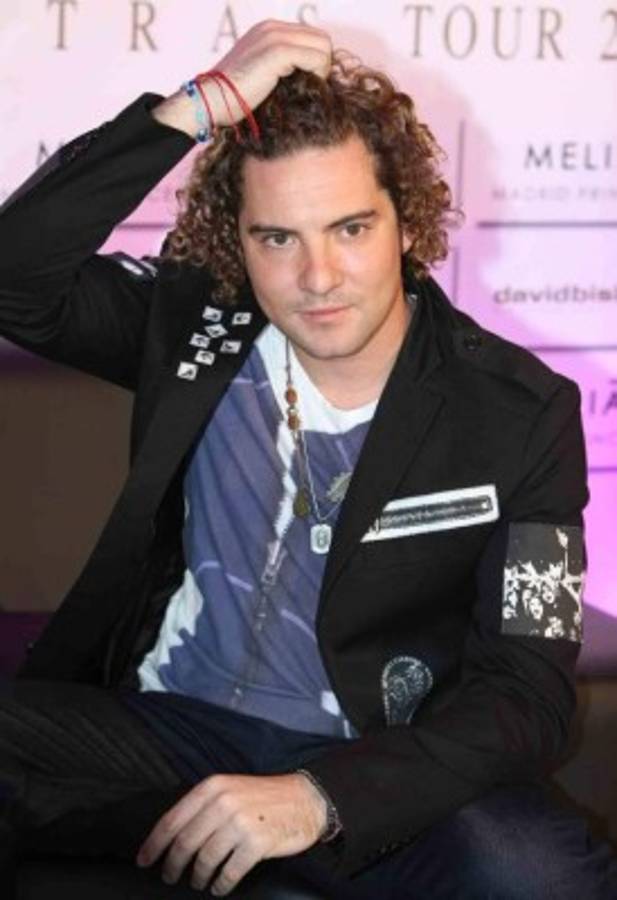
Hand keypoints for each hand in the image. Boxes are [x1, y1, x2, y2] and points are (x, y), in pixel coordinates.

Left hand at [136, 772, 327, 895]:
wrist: (304, 799)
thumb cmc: (263, 797)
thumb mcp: (230, 789)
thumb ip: (203, 806)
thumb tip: (172, 834)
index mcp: (212, 787)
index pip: (172, 820)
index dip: (154, 844)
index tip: (143, 860)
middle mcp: (223, 802)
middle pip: (184, 843)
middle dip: (172, 865)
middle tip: (169, 877)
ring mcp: (240, 823)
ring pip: (204, 860)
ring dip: (198, 877)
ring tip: (199, 882)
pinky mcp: (257, 843)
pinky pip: (228, 873)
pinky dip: (220, 885)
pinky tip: (220, 887)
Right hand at [205, 19, 332, 126]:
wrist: (211, 100)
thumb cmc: (234, 98)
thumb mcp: (261, 74)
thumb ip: (282, 67)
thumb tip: (311, 75)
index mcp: (268, 30)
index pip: (311, 37)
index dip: (315, 61)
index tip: (306, 82)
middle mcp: (272, 27)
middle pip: (321, 38)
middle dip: (322, 64)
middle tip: (309, 87)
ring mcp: (274, 36)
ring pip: (323, 46)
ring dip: (321, 70)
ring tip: (305, 88)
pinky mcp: (278, 51)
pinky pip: (317, 57)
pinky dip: (316, 74)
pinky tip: (302, 87)